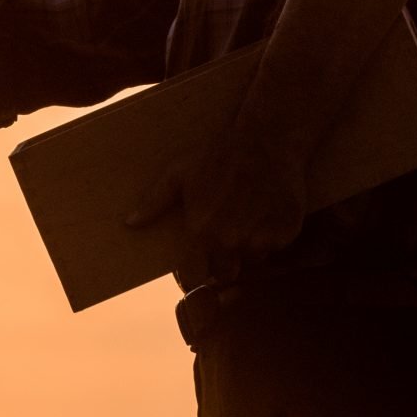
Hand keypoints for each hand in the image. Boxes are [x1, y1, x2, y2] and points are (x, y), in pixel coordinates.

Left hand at [125, 123, 307, 285]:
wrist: (266, 138)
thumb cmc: (217, 156)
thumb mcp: (178, 174)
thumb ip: (154, 202)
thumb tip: (129, 223)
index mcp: (202, 231)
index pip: (195, 278)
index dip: (194, 275)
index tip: (197, 267)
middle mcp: (231, 240)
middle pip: (226, 275)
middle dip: (223, 264)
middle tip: (223, 242)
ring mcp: (262, 238)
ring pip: (252, 262)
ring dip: (248, 250)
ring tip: (245, 222)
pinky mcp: (286, 231)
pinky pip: (275, 248)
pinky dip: (270, 237)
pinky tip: (264, 214)